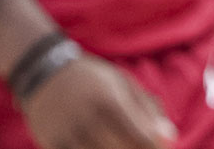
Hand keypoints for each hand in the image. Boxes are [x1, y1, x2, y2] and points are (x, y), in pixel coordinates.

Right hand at [21, 54, 176, 148]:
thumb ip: (149, 110)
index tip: (160, 145)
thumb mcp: (124, 84)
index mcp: (110, 102)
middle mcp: (88, 120)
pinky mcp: (52, 145)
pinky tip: (101, 143)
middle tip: (142, 143)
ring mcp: (68, 135)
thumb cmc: (94, 79)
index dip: (155, 147)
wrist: (44, 73)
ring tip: (120, 140)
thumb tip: (170, 137)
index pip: (142, 138)